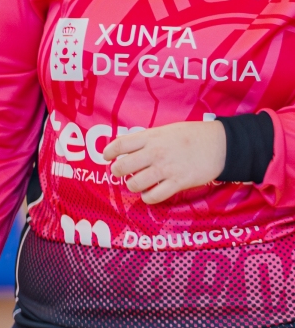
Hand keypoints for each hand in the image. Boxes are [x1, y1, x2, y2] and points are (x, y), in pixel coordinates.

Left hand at [102, 120, 226, 203]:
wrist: (220, 144)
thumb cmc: (192, 135)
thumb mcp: (165, 130)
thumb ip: (147, 138)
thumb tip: (127, 145)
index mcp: (150, 137)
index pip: (119, 145)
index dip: (108, 152)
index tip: (106, 157)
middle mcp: (154, 153)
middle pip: (122, 166)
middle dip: (117, 172)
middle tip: (120, 173)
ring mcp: (166, 168)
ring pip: (135, 183)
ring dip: (132, 186)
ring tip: (136, 184)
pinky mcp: (179, 182)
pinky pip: (155, 196)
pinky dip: (148, 197)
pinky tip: (149, 194)